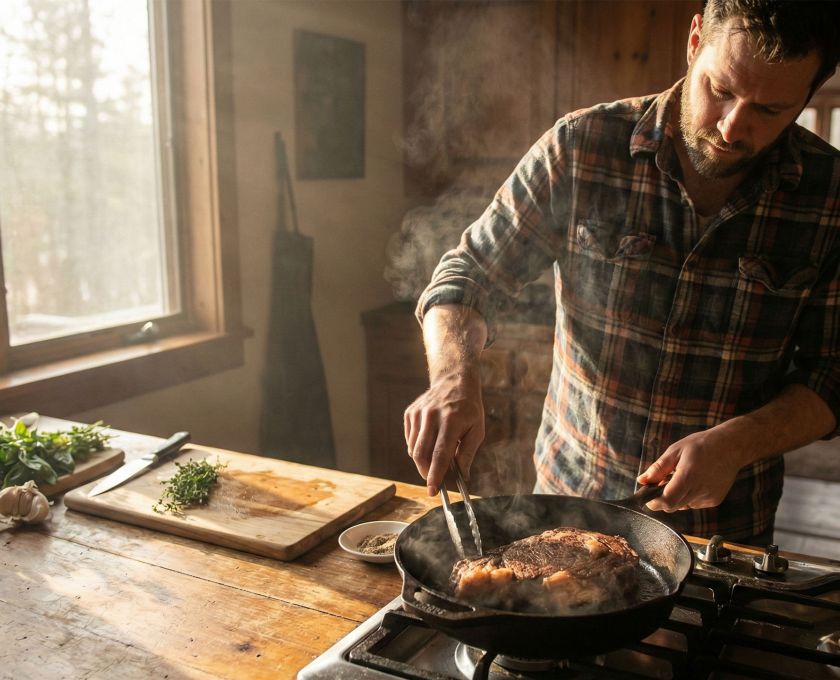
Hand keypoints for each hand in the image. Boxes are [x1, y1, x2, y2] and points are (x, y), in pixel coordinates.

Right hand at [404, 371, 483, 495]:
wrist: (454, 381)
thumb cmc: (469, 408)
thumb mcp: (477, 430)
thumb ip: (468, 454)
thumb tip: (462, 476)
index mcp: (452, 420)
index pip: (440, 453)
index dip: (436, 474)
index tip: (433, 490)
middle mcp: (432, 416)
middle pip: (421, 454)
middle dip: (426, 472)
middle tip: (434, 481)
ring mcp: (418, 413)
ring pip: (413, 449)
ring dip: (423, 461)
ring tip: (436, 458)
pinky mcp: (410, 413)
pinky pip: (410, 440)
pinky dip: (418, 448)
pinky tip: (430, 442)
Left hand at [636, 427, 744, 511]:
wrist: (731, 447)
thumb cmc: (701, 445)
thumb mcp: (675, 451)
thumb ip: (658, 469)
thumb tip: (641, 481)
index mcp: (688, 477)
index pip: (668, 501)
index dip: (655, 503)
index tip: (648, 497)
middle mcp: (700, 491)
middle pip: (673, 506)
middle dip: (663, 498)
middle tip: (664, 481)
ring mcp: (709, 498)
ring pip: (683, 506)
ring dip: (677, 496)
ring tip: (682, 477)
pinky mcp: (715, 501)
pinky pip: (694, 503)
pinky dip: (689, 496)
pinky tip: (695, 481)